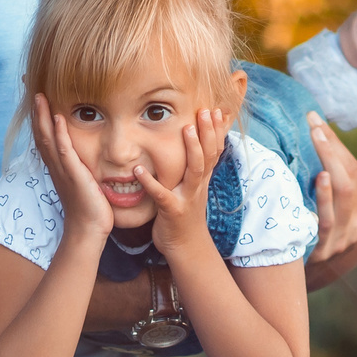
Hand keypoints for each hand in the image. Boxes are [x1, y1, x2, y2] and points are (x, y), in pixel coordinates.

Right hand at [32, 94, 113, 242]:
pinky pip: (64, 152)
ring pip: (47, 139)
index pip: (43, 134)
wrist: (88, 228)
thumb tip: (80, 149)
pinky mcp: (74, 175)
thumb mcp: (81, 179)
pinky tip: (57, 118)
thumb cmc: (88, 205)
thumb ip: (77, 163)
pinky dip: (59, 134)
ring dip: (42, 116)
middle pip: (39, 132)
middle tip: (29, 85)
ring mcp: (62, 170)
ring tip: (39, 96)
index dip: (37, 114)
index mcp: (56, 164)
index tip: (34, 93)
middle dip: (35, 109)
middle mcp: (55, 165)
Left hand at [138, 107, 229, 260]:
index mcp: (202, 179)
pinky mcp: (172, 211)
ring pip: (195, 171)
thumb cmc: (185, 214)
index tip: (217, 109)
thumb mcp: (194, 188)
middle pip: (208, 155)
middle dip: (208, 132)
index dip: (217, 130)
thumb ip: (195, 168)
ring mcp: (187, 198)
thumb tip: (196, 147)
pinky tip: (139, 170)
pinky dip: (150, 182)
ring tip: (185, 129)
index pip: (214, 150)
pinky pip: (162, 195)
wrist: (186, 247)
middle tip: (205, 111)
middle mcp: (198, 186)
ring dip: (192, 149)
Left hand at [303, 112, 356, 289]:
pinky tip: (320, 177)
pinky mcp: (325, 249)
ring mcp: (345, 237)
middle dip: (332, 147)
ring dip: (331, 161)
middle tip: (313, 124)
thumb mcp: (331, 212)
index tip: (315, 120)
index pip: (355, 170)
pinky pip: (328, 218)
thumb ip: (347, 193)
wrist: (289, 272)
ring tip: (318, 139)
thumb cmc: (309, 233)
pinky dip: (325, 196)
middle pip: (352, 177)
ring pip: (346, 192)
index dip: (336, 144)